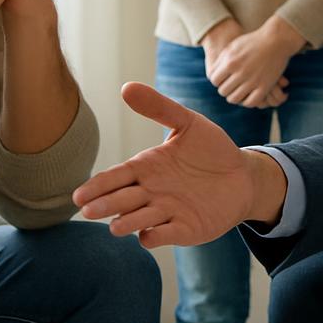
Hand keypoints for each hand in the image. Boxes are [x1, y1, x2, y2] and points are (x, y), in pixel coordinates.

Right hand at [72, 82, 286, 247]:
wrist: (243, 175)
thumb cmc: (211, 149)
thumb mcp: (187, 122)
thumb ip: (158, 107)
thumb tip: (126, 87)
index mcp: (147, 167)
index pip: (115, 177)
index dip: (97, 186)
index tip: (78, 195)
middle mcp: (151, 192)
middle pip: (122, 200)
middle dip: (105, 205)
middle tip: (88, 210)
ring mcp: (167, 212)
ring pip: (139, 219)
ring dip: (127, 222)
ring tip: (115, 225)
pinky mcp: (186, 229)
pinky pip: (166, 234)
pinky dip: (156, 236)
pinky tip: (147, 235)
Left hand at [208, 16, 302, 107]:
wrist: (276, 40)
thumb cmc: (253, 41)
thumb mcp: (233, 47)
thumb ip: (221, 61)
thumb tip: (212, 76)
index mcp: (230, 62)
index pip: (214, 80)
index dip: (217, 80)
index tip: (222, 79)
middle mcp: (240, 73)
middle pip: (223, 91)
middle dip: (225, 89)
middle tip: (230, 85)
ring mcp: (253, 81)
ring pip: (235, 99)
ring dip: (234, 96)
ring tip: (238, 91)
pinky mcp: (265, 86)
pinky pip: (250, 102)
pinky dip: (247, 101)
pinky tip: (247, 95)